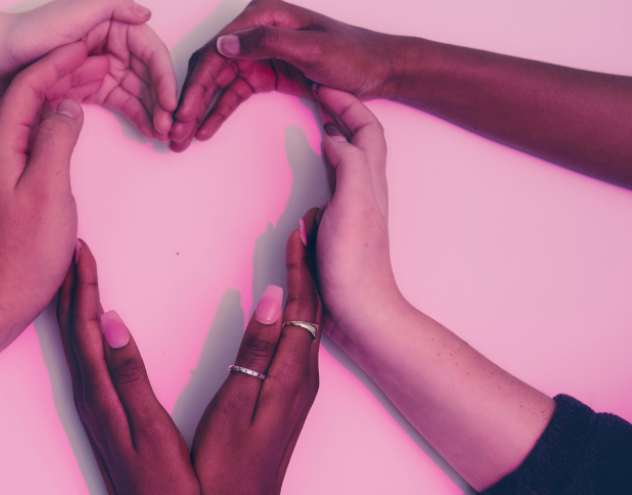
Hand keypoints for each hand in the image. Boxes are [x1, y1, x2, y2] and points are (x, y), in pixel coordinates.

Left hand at [0, 0, 176, 139]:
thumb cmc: (30, 34)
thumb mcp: (74, 12)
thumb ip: (112, 6)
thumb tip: (145, 13)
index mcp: (110, 23)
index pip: (149, 51)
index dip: (163, 77)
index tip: (170, 102)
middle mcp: (109, 44)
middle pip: (147, 73)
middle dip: (161, 99)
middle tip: (168, 125)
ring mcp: (98, 67)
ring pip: (136, 91)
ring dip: (151, 110)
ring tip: (161, 133)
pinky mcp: (87, 87)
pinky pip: (119, 102)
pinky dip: (135, 115)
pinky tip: (146, 129)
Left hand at [0, 41, 106, 325]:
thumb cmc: (24, 251)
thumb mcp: (48, 190)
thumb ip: (57, 141)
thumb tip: (68, 106)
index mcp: (1, 144)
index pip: (28, 86)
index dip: (58, 61)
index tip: (86, 46)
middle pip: (29, 94)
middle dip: (63, 71)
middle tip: (99, 59)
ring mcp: (3, 165)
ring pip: (34, 113)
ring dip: (62, 93)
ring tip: (95, 80)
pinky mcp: (13, 180)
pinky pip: (37, 135)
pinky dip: (59, 119)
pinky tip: (75, 120)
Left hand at [57, 242, 199, 494]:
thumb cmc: (165, 482)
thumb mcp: (149, 428)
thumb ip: (129, 374)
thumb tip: (110, 322)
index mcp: (99, 394)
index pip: (85, 328)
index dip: (83, 286)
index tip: (81, 250)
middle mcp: (89, 395)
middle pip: (74, 330)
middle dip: (74, 287)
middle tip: (76, 250)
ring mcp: (93, 404)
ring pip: (77, 343)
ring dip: (76, 306)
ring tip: (78, 275)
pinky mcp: (103, 411)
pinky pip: (86, 357)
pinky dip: (84, 331)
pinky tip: (91, 327)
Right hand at [169, 0, 407, 150]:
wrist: (379, 70)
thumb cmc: (352, 55)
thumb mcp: (311, 49)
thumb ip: (267, 42)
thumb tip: (223, 44)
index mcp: (263, 17)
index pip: (216, 51)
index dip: (195, 84)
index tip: (181, 111)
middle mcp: (256, 32)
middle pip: (210, 67)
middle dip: (190, 100)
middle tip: (174, 131)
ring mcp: (259, 53)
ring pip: (218, 83)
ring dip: (199, 110)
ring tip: (182, 137)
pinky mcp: (266, 73)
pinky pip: (234, 93)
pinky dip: (218, 112)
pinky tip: (204, 129)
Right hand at [191, 226, 320, 494]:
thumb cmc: (229, 466)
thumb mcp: (237, 407)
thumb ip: (254, 352)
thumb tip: (271, 299)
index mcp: (291, 374)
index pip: (302, 306)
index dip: (302, 265)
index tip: (300, 230)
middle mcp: (303, 376)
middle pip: (312, 308)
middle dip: (310, 264)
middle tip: (306, 227)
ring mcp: (299, 387)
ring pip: (309, 322)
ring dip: (306, 284)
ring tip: (301, 252)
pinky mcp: (290, 394)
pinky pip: (301, 338)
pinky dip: (297, 309)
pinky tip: (288, 304)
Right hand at [312, 87, 401, 338]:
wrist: (361, 310)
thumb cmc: (356, 263)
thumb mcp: (353, 205)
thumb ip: (348, 164)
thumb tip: (335, 136)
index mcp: (370, 181)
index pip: (366, 128)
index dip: (349, 103)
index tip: (323, 87)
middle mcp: (366, 190)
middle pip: (362, 139)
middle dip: (344, 111)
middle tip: (319, 95)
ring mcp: (354, 208)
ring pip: (350, 159)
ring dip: (337, 135)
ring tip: (318, 120)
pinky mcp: (341, 226)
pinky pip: (335, 183)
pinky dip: (325, 165)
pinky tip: (313, 171)